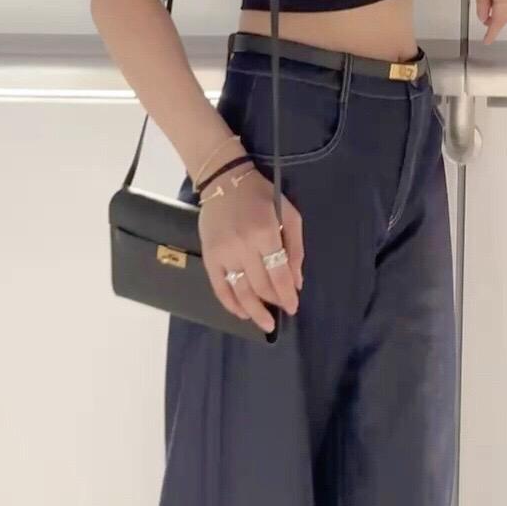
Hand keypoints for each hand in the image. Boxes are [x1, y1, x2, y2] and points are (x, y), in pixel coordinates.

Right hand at [199, 168, 304, 333]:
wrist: (225, 181)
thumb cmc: (261, 196)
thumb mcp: (288, 213)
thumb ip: (295, 248)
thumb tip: (297, 281)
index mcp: (265, 233)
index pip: (279, 274)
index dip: (287, 295)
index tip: (293, 307)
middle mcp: (243, 246)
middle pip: (261, 286)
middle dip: (274, 303)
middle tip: (281, 311)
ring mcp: (223, 253)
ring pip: (240, 292)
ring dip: (254, 312)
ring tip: (265, 324)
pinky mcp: (209, 257)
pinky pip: (220, 287)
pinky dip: (231, 304)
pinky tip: (242, 312)